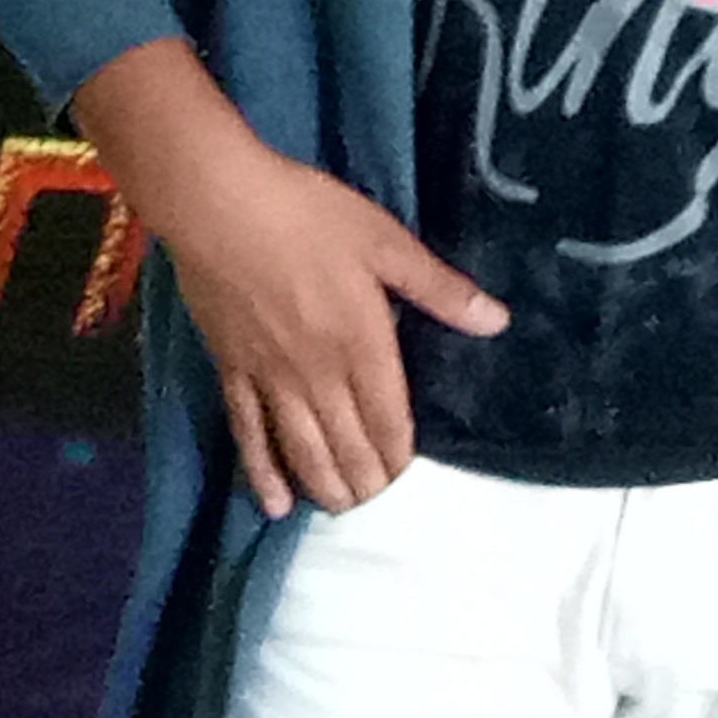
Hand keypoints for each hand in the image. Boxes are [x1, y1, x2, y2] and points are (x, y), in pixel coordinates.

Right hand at [149, 134, 509, 519]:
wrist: (219, 206)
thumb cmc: (309, 216)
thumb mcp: (386, 242)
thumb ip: (439, 289)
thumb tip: (498, 322)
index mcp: (362, 342)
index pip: (388, 416)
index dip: (399, 453)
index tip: (410, 480)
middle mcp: (317, 372)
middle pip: (346, 442)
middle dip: (367, 480)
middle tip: (380, 506)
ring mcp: (270, 376)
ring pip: (301, 448)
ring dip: (324, 484)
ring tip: (341, 511)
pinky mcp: (231, 370)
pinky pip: (247, 433)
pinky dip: (263, 472)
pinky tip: (274, 503)